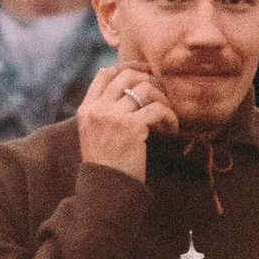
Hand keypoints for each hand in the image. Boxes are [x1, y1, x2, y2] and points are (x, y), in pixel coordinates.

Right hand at [75, 60, 175, 179]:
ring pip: (145, 89)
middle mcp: (97, 109)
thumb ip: (103, 112)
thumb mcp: (94, 134)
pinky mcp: (131, 127)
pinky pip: (158, 109)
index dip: (128, 68)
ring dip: (163, 99)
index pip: (105, 74)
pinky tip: (172, 130)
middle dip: (149, 80)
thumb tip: (129, 90)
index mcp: (86, 109)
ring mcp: (113, 117)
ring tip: (167, 115)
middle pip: (127, 76)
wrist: (106, 190)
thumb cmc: (106, 165)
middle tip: (162, 94)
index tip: (145, 74)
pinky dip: (170, 118)